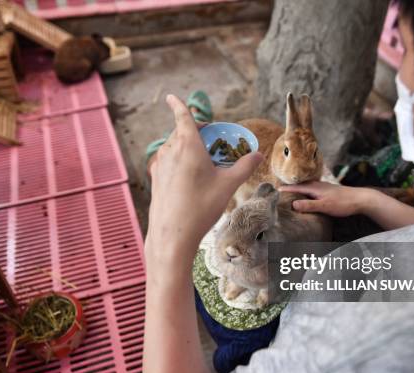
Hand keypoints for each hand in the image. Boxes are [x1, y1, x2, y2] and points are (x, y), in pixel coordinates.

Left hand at [145, 95, 262, 269]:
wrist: (173, 234)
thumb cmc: (201, 207)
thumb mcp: (228, 185)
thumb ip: (244, 167)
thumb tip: (258, 155)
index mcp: (187, 145)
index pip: (182, 116)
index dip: (178, 104)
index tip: (171, 96)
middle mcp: (169, 151)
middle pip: (180, 132)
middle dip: (193, 131)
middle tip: (210, 139)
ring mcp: (159, 166)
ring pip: (172, 148)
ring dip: (186, 147)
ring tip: (202, 160)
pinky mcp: (155, 180)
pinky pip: (167, 162)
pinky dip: (178, 161)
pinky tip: (189, 178)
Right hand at [279, 181, 369, 216]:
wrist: (361, 199)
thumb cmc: (343, 203)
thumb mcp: (324, 206)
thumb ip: (309, 205)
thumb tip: (293, 204)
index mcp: (315, 188)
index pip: (296, 187)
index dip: (285, 189)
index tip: (274, 189)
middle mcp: (318, 185)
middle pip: (300, 185)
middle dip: (290, 187)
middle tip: (279, 189)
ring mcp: (324, 187)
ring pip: (307, 186)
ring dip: (298, 188)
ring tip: (291, 191)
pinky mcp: (329, 191)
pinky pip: (313, 189)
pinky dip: (307, 190)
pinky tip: (309, 194)